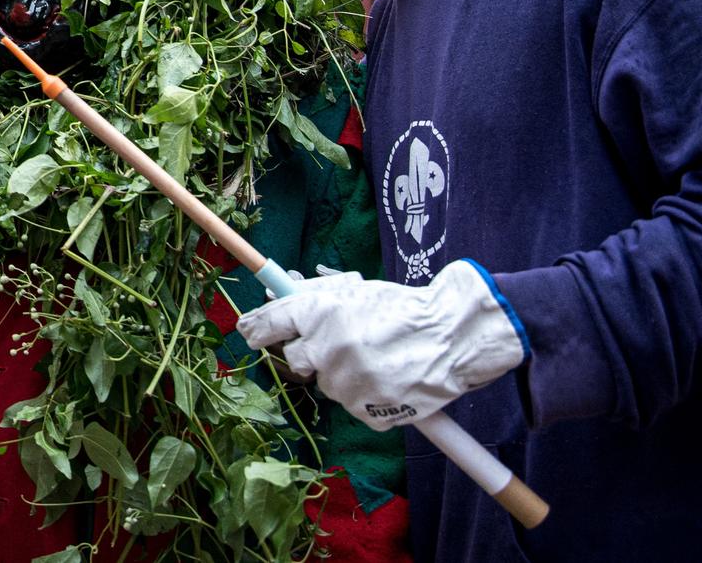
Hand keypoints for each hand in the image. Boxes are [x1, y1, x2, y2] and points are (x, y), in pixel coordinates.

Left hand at [237, 260, 528, 430]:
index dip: (256, 328)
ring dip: (343, 373)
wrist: (451, 337)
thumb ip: (315, 294)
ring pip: (328, 383)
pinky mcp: (366, 411)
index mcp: (316, 313)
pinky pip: (354, 404)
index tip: (249, 332)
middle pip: (295, 360)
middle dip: (311, 353)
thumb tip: (283, 295)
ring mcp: (344, 383)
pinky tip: (388, 378)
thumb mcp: (354, 291)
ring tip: (376, 358)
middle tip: (338, 345)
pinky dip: (367, 395)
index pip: (266, 324)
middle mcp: (324, 349)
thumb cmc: (403, 308)